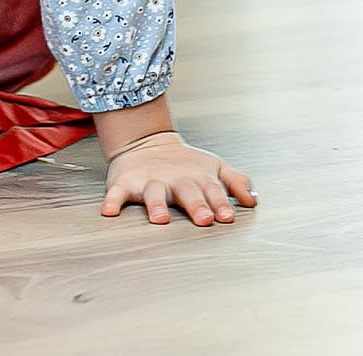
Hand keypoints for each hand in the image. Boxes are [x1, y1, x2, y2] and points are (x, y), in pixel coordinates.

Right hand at [99, 132, 256, 227]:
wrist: (146, 143)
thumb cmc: (186, 165)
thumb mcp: (214, 168)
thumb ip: (235, 183)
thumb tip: (253, 201)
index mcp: (198, 178)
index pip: (212, 191)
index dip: (220, 203)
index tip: (226, 216)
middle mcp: (175, 180)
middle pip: (187, 193)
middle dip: (196, 205)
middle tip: (204, 219)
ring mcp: (150, 181)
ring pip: (154, 193)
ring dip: (157, 205)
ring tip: (160, 218)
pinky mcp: (126, 182)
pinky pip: (118, 193)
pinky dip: (112, 200)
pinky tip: (109, 211)